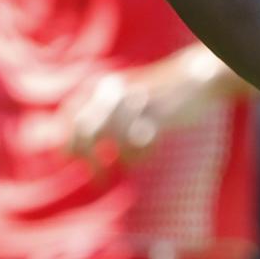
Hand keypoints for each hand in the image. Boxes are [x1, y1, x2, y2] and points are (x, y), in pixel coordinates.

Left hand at [58, 47, 238, 171]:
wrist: (193, 78)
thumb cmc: (156, 94)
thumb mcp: (122, 94)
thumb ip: (100, 111)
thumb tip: (77, 144)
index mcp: (101, 86)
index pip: (70, 116)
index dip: (66, 142)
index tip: (70, 162)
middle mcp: (113, 92)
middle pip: (86, 130)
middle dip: (88, 159)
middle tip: (97, 179)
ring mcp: (134, 102)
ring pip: (114, 140)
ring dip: (118, 160)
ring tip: (124, 168)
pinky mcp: (157, 114)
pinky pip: (139, 143)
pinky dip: (140, 156)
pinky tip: (145, 156)